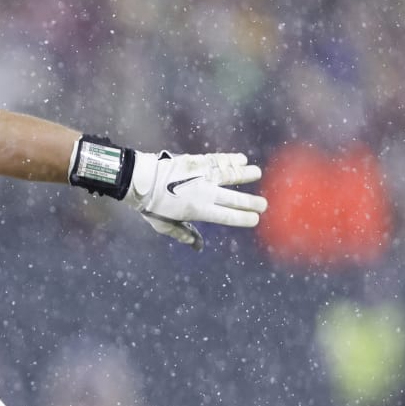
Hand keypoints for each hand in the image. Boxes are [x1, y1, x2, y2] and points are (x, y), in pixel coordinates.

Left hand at [125, 151, 266, 250]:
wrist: (140, 179)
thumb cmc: (150, 205)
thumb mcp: (164, 225)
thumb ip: (183, 234)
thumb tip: (198, 246)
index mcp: (198, 211)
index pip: (228, 216)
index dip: (244, 218)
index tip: (255, 219)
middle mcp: (205, 193)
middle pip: (235, 198)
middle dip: (252, 202)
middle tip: (264, 204)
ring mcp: (203, 175)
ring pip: (232, 174)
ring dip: (247, 174)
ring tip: (257, 174)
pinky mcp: (198, 161)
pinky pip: (220, 159)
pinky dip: (232, 159)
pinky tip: (242, 159)